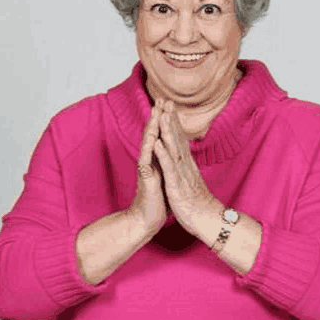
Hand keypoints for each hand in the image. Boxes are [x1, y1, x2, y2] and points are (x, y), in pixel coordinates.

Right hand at [129, 98, 167, 235]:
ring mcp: (146, 169)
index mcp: (157, 161)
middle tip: (161, 98)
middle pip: (153, 134)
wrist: (146, 220)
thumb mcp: (166, 179)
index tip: (170, 105)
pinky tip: (152, 138)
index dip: (165, 120)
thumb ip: (168, 166)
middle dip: (157, 116)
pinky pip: (146, 161)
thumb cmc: (157, 202)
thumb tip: (174, 158)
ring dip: (152, 127)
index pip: (161, 136)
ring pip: (148, 144)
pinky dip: (150, 149)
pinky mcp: (145, 180)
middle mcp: (150, 162)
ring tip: (156, 111)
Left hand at [153, 100, 217, 235]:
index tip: (169, 107)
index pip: (180, 140)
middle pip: (177, 138)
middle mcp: (185, 166)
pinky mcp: (177, 186)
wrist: (207, 221)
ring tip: (162, 114)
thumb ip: (188, 170)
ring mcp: (182, 175)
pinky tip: (157, 142)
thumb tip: (186, 161)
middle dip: (171, 119)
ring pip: (174, 149)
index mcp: (187, 166)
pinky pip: (169, 168)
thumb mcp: (192, 183)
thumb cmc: (198, 204)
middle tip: (166, 100)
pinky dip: (163, 154)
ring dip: (168, 131)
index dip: (174, 123)